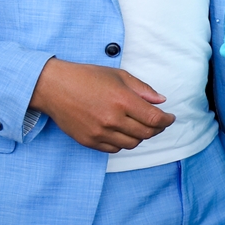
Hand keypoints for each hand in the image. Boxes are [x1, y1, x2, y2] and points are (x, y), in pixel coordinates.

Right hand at [29, 58, 174, 152]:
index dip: (167, 120)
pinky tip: (123, 132)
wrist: (54, 87)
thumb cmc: (87, 77)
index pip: (154, 119)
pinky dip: (123, 142)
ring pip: (132, 144)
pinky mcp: (88, 141)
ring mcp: (99, 132)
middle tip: (159, 122)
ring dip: (141, 136)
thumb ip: (143, 89)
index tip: (170, 118)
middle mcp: (112, 119)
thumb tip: (161, 101)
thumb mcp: (119, 76)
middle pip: (146, 133)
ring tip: (140, 126)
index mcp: (122, 100)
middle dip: (157, 128)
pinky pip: (114, 149)